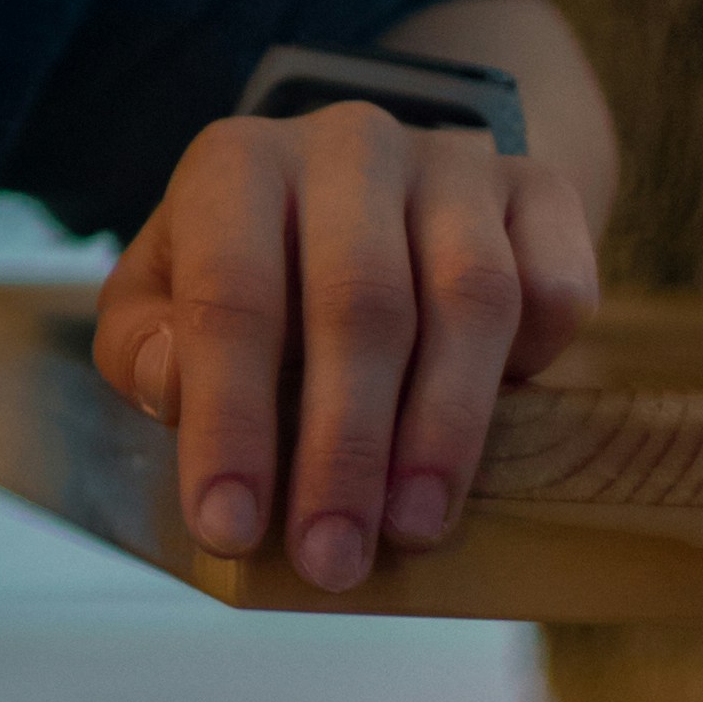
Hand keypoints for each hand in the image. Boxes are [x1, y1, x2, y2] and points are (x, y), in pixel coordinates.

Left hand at [90, 99, 600, 591]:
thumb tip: (175, 386)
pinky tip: (494, 432)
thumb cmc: (253, 271)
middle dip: (345, 449)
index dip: (230, 420)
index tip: (231, 528)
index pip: (230, 295)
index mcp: (239, 165)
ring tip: (413, 530)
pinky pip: (557, 287)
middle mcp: (349, 144)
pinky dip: (534, 365)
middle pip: (360, 301)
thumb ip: (145, 347)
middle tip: (332, 558)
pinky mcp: (543, 191)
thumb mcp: (163, 300)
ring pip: (472, 296)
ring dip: (443, 429)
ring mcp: (456, 162)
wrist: (380, 190)